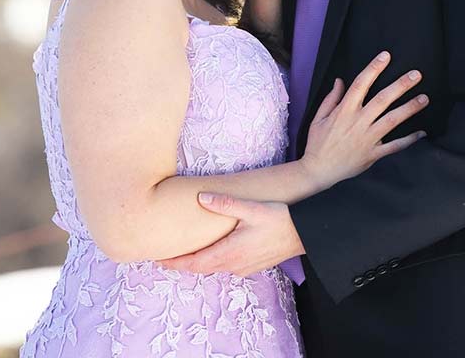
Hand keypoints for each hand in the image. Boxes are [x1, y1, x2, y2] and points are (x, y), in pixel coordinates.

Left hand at [159, 193, 303, 275]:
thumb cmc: (281, 219)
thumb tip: (201, 197)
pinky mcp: (251, 265)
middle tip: (163, 256)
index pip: (195, 263)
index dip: (175, 262)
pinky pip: (225, 266)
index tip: (158, 259)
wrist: (306, 233)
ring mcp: (244, 268)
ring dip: (197, 263)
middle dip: (182, 263)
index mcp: (230, 253)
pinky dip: (212, 261)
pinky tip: (210, 251)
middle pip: (201, 268)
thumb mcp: (252, 208)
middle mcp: (235, 265)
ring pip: (213, 268)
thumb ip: (226, 203)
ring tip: (182, 253)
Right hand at [299, 51, 427, 190]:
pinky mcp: (373, 154)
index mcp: (344, 111)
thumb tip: (340, 80)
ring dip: (409, 108)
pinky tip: (421, 133)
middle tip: (416, 74)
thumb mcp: (318, 117)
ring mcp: (367, 138)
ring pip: (392, 120)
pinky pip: (394, 146)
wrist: (318, 170)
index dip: (373, 68)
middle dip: (401, 85)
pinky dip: (409, 140)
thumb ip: (331, 98)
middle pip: (383, 99)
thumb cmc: (317, 142)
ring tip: (424, 98)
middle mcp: (358, 122)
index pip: (360, 84)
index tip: (386, 56)